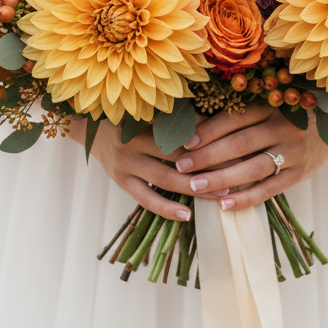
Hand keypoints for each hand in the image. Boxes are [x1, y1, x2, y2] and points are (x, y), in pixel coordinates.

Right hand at [66, 117, 227, 220]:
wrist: (92, 130)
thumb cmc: (130, 118)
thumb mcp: (150, 112)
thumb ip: (177, 117)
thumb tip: (215, 122)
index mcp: (144, 119)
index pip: (181, 130)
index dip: (207, 139)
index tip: (234, 146)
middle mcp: (133, 141)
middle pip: (177, 155)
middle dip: (207, 164)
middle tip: (235, 172)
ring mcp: (125, 163)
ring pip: (165, 179)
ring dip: (194, 188)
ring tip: (220, 194)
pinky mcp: (121, 182)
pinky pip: (146, 199)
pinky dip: (167, 209)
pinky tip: (187, 216)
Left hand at [173, 104, 327, 210]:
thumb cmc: (290, 115)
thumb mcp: (271, 107)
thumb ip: (243, 116)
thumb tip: (197, 126)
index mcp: (271, 106)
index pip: (234, 119)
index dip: (208, 131)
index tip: (184, 143)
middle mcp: (283, 127)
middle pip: (240, 143)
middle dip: (208, 156)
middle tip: (181, 166)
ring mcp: (293, 152)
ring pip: (253, 168)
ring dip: (222, 178)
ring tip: (196, 186)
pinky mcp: (299, 174)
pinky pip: (270, 189)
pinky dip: (246, 198)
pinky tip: (225, 205)